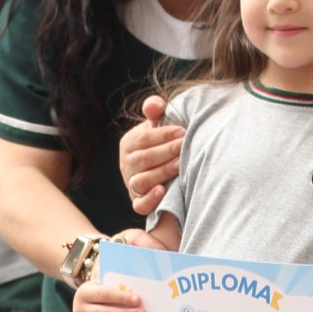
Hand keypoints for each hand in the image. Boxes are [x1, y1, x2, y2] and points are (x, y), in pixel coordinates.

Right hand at [120, 95, 184, 215]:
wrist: (168, 165)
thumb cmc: (164, 141)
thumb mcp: (159, 123)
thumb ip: (155, 110)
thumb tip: (154, 106)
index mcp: (129, 144)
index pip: (142, 138)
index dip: (162, 134)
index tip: (183, 131)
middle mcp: (126, 165)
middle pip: (143, 159)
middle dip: (166, 151)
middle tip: (185, 145)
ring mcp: (131, 184)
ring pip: (142, 181)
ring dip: (162, 172)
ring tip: (181, 164)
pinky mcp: (138, 202)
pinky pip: (140, 205)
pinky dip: (150, 200)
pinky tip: (163, 190)